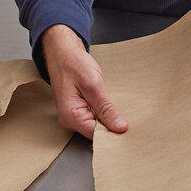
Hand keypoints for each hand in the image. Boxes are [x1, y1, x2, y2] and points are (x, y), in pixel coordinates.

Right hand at [42, 24, 127, 138]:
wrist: (63, 54)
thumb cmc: (74, 65)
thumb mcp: (94, 85)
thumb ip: (106, 109)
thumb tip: (119, 127)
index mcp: (71, 117)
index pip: (97, 136)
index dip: (113, 132)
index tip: (127, 127)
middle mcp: (70, 122)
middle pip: (96, 134)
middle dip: (111, 127)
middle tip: (126, 116)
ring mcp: (73, 118)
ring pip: (96, 127)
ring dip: (108, 119)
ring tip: (116, 107)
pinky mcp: (78, 112)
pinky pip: (94, 119)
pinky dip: (103, 114)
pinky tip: (109, 106)